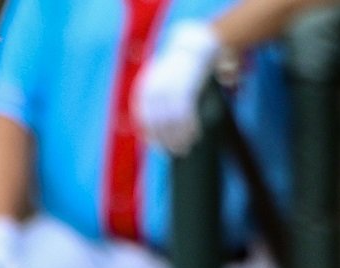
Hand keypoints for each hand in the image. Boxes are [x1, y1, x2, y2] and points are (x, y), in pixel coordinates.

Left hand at [133, 19, 221, 154]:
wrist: (197, 43)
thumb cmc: (181, 68)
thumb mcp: (163, 82)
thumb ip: (159, 103)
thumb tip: (156, 131)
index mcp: (146, 87)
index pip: (143, 117)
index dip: (150, 134)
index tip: (158, 147)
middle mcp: (154, 87)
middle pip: (157, 122)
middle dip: (166, 140)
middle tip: (176, 152)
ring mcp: (170, 87)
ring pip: (171, 121)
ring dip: (179, 138)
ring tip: (186, 148)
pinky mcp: (186, 87)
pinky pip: (185, 114)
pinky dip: (190, 128)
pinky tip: (195, 136)